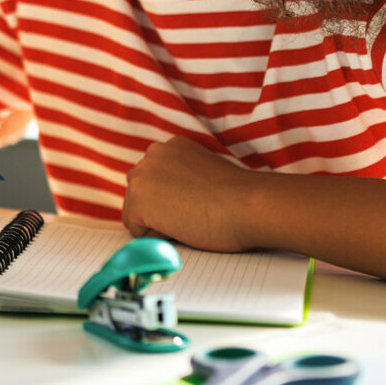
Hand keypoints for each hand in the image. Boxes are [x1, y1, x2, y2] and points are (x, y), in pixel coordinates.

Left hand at [121, 136, 255, 251]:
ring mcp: (142, 176)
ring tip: (191, 217)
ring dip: (159, 223)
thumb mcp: (203, 175)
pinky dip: (157, 237)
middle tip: (194, 212)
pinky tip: (184, 226)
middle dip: (160, 210)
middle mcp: (152, 155)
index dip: (173, 201)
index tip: (196, 202)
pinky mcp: (138, 201)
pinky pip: (137, 231)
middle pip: (139, 195)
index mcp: (172, 147)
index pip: (154, 182)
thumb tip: (166, 203)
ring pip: (137, 214)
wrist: (248, 205)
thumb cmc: (238, 198)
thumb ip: (181, 179)